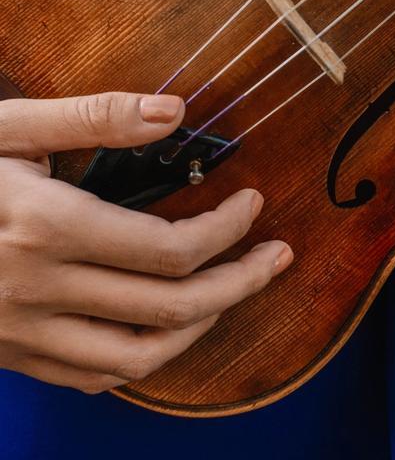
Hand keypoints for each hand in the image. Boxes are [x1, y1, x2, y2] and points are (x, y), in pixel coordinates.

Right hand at [0, 92, 291, 393]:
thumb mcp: (6, 125)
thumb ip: (94, 116)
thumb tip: (176, 110)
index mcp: (45, 226)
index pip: (172, 249)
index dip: (229, 230)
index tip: (254, 203)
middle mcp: (37, 289)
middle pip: (172, 307)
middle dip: (241, 281)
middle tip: (277, 256)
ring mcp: (19, 332)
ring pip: (140, 354)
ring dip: (203, 325)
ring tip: (235, 289)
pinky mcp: (8, 354)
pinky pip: (93, 374)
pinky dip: (145, 355)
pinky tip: (168, 325)